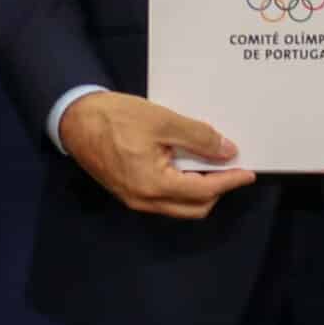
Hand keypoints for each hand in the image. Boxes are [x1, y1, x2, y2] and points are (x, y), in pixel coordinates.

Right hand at [59, 92, 255, 218]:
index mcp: (154, 186)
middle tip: (231, 166)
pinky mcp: (128, 191)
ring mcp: (135, 199)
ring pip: (179, 205)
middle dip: (217, 189)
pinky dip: (182, 185)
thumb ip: (197, 137)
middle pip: (194, 207)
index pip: (203, 191)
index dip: (229, 181)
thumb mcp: (162, 120)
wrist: (74, 119)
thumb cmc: (116, 117)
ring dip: (199, 188)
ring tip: (212, 163)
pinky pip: (164, 197)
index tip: (248, 172)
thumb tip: (227, 151)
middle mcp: (145, 201)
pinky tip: (187, 163)